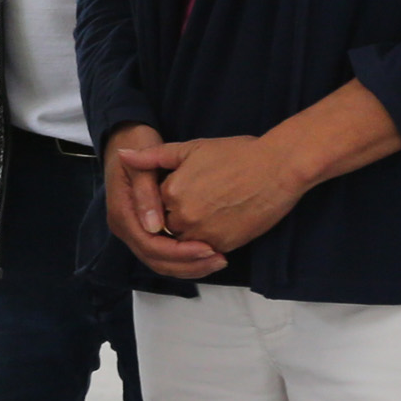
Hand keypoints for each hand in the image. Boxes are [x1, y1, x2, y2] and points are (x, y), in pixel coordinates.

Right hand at [103, 124, 224, 280]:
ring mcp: (136, 231)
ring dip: (190, 266)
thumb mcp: (142, 163)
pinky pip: (166, 255)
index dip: (178, 251)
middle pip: (156, 259)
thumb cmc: (138, 144)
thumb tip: (153, 226)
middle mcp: (126, 228)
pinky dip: (187, 260)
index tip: (207, 248)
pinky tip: (209, 256)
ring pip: (162, 262)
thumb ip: (146, 192)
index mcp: (122, 214)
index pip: (149, 245)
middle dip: (188, 264)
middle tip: (219, 259)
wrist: (129, 137)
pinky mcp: (148, 231)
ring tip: (219, 260)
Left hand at [142, 131, 313, 253]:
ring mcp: (203, 235)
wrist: (277, 169)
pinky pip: (206, 252)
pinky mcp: (224, 246)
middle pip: (168, 226)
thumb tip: (123, 155)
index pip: (155, 205)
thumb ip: (154, 157)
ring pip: (186, 242)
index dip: (168, 197)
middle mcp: (182, 218)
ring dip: (193, 233)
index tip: (189, 186)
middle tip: (205, 198)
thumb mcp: (191, 148)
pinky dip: (209, 242)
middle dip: (178, 217)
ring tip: (215, 210)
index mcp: (171, 193)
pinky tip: (224, 221)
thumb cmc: (237, 155)